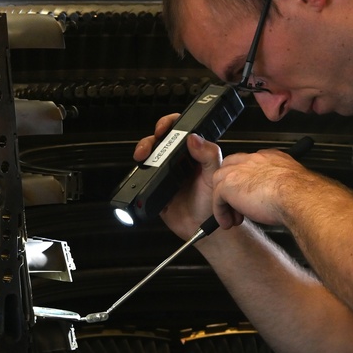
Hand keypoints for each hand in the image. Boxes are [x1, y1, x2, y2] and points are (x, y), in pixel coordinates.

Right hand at [133, 114, 222, 239]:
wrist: (200, 228)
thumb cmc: (212, 203)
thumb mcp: (215, 176)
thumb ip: (209, 155)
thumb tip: (194, 138)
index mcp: (194, 153)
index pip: (180, 130)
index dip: (169, 124)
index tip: (164, 129)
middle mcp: (178, 161)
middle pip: (159, 141)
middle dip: (150, 139)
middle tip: (149, 147)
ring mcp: (165, 173)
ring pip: (148, 156)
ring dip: (142, 153)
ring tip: (142, 158)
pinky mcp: (154, 186)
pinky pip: (142, 177)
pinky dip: (138, 173)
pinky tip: (143, 175)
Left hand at [210, 148, 309, 228]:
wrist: (299, 197)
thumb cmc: (300, 195)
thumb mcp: (292, 186)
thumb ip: (281, 186)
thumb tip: (279, 198)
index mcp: (271, 158)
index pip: (250, 164)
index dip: (246, 181)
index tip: (248, 196)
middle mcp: (254, 160)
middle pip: (230, 168)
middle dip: (230, 187)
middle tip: (236, 206)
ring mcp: (239, 170)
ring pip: (221, 182)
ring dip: (224, 202)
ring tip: (232, 217)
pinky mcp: (229, 183)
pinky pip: (216, 198)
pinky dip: (220, 212)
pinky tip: (227, 222)